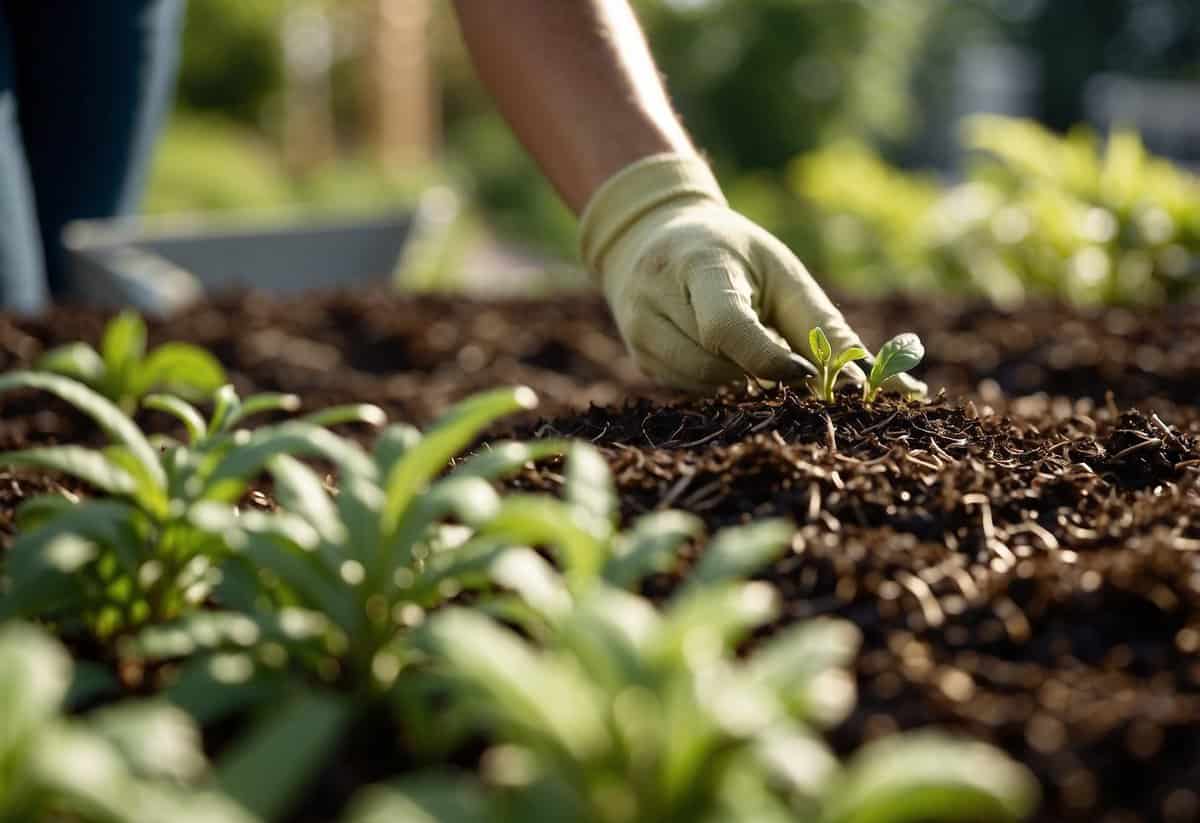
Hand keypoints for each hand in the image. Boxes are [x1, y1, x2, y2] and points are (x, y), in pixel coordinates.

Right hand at [580, 153, 926, 396]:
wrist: (654, 234)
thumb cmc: (735, 253)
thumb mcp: (783, 274)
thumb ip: (830, 333)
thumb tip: (903, 389)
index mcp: (698, 262)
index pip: (727, 329)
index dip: (768, 361)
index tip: (804, 374)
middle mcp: (656, 295)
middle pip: (719, 364)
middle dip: (761, 370)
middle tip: (784, 355)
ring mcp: (639, 329)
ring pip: (705, 385)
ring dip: (740, 378)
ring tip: (748, 343)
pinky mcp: (639, 357)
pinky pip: (691, 391)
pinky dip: (718, 381)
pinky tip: (721, 351)